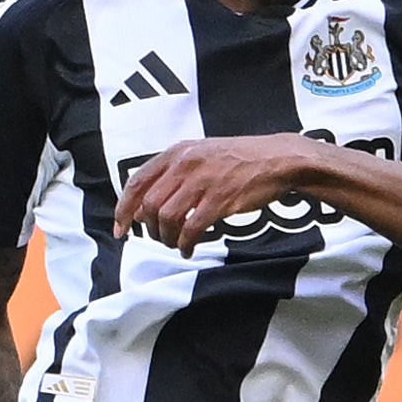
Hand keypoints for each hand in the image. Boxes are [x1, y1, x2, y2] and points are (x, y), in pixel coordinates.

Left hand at [111, 131, 338, 250]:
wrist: (278, 159)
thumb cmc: (241, 159)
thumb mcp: (201, 153)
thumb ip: (175, 171)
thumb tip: (148, 202)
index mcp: (177, 153)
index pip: (136, 183)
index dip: (124, 209)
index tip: (122, 229)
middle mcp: (185, 165)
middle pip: (149, 204)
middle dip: (149, 228)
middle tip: (158, 238)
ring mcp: (203, 182)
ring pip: (166, 217)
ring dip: (166, 237)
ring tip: (175, 244)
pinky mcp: (221, 199)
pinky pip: (192, 227)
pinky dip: (186, 242)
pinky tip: (189, 248)